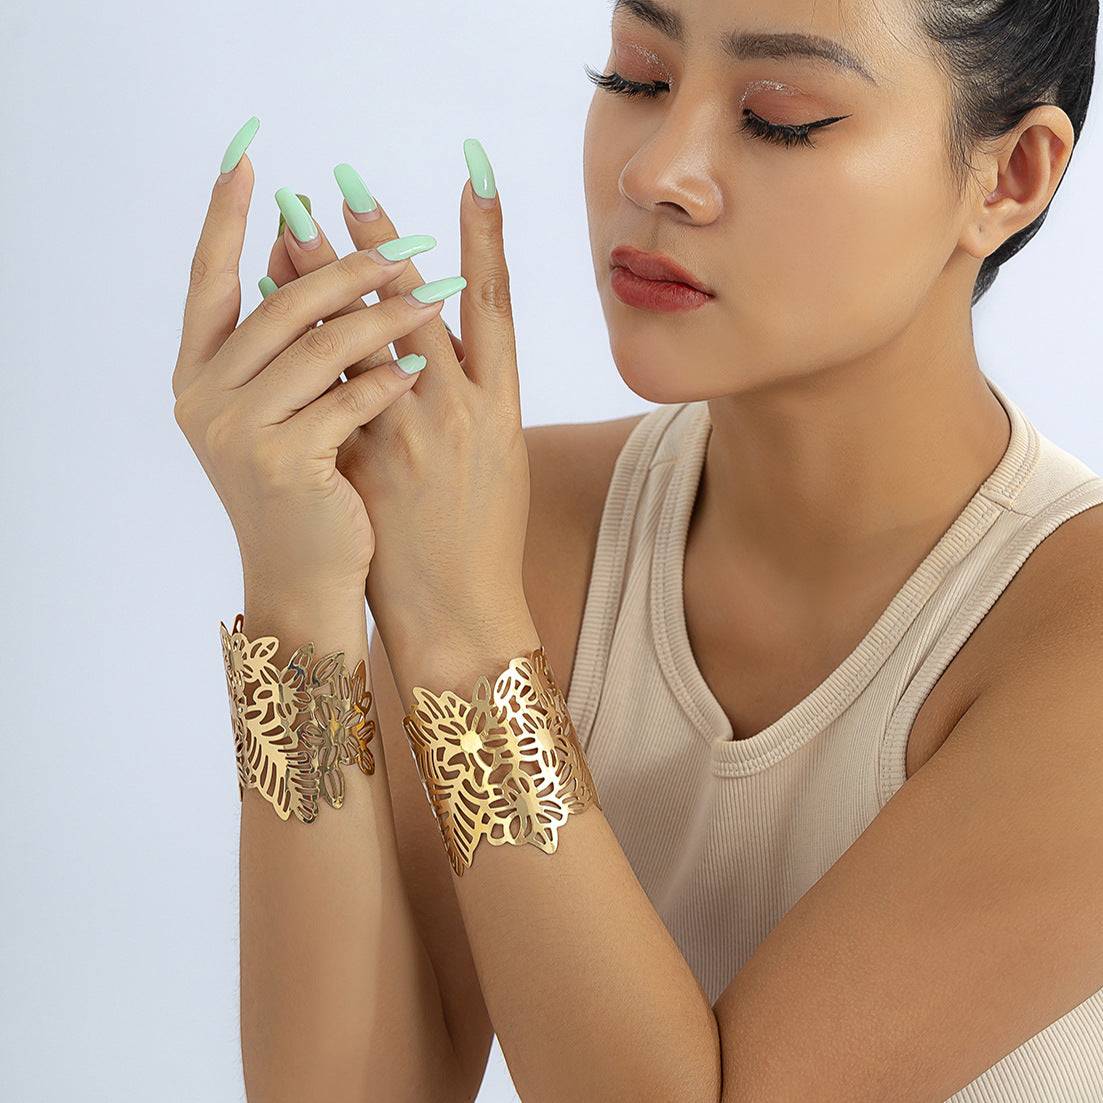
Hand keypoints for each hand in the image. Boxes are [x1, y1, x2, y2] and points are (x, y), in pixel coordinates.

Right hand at [171, 147, 461, 597]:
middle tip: (403, 239)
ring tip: (430, 286)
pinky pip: (349, 400)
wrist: (305, 581)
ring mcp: (240, 433)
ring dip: (384, 312)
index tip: (245, 156)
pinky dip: (390, 378)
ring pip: (322, 345)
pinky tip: (424, 361)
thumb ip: (283, 346)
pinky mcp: (285, 464)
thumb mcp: (282, 415)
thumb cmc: (302, 493)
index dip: (223, 216)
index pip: (206, 278)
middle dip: (346, 263)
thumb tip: (298, 253)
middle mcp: (206, 399)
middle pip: (282, 304)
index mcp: (198, 377)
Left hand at [267, 149, 532, 659]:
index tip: (472, 172)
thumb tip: (426, 329)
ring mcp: (404, 436)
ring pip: (358, 339)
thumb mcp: (496, 450)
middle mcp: (454, 410)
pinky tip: (274, 303)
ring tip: (295, 217)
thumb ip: (469, 387)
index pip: (494, 299)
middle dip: (377, 240)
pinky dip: (302, 342)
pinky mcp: (361, 461)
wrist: (460, 604)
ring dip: (323, 276)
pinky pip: (326, 387)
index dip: (485, 233)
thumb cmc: (486, 529)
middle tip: (340, 180)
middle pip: (412, 307)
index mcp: (501, 402)